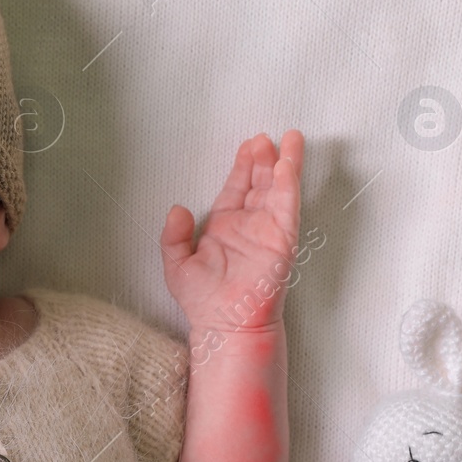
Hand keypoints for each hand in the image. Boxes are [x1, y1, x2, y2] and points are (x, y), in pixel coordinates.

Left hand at [160, 130, 303, 332]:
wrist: (224, 325)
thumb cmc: (202, 300)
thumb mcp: (175, 264)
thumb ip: (172, 235)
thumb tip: (177, 208)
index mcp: (224, 226)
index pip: (236, 188)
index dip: (242, 166)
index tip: (248, 145)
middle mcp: (248, 225)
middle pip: (259, 182)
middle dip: (263, 159)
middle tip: (264, 137)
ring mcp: (268, 231)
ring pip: (278, 190)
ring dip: (283, 165)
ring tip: (289, 139)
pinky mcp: (282, 240)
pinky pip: (287, 208)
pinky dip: (288, 186)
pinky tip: (288, 166)